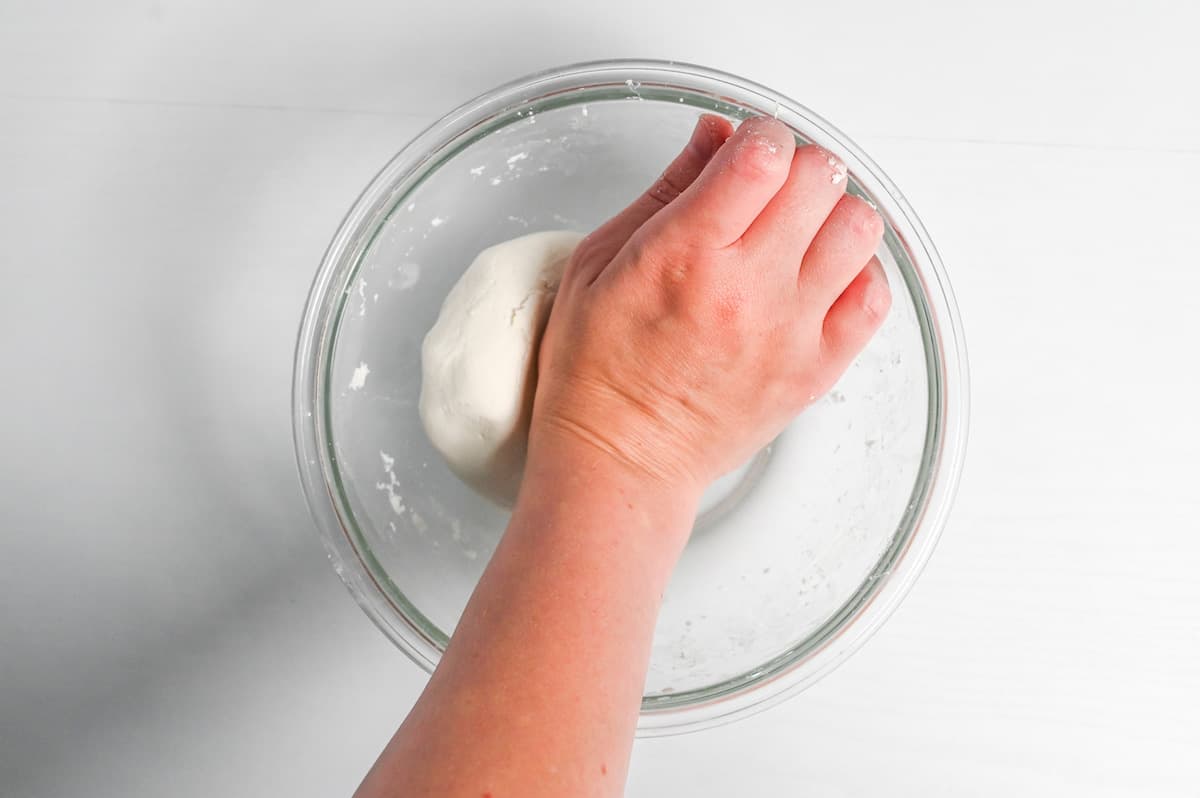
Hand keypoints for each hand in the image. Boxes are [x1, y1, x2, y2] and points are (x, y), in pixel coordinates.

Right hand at [528, 114, 890, 495]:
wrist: (623, 459)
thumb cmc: (598, 371)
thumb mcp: (600, 261)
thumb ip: (667, 188)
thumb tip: (716, 133)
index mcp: (685, 255)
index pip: (763, 154)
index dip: (760, 135)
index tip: (749, 148)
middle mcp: (747, 290)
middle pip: (819, 178)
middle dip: (795, 166)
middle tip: (771, 188)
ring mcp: (790, 332)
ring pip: (858, 227)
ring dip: (831, 213)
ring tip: (797, 232)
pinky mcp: (817, 369)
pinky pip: (873, 295)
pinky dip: (856, 270)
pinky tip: (818, 276)